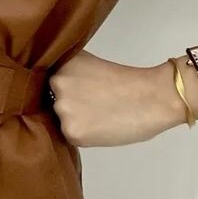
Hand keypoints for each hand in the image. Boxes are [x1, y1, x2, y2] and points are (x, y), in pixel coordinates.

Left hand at [48, 49, 184, 146]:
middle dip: (67, 104)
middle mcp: (57, 82)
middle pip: (51, 100)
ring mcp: (62, 107)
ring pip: (59, 119)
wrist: (151, 98)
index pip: (45, 80)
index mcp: (62, 63)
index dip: (59, 89)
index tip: (76, 92)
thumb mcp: (89, 66)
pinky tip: (100, 127)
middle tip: (91, 105)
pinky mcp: (72, 131)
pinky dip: (83, 134)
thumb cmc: (126, 81)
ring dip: (74, 120)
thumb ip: (69, 75)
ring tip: (98, 116)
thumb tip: (53, 88)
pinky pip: (69, 135)